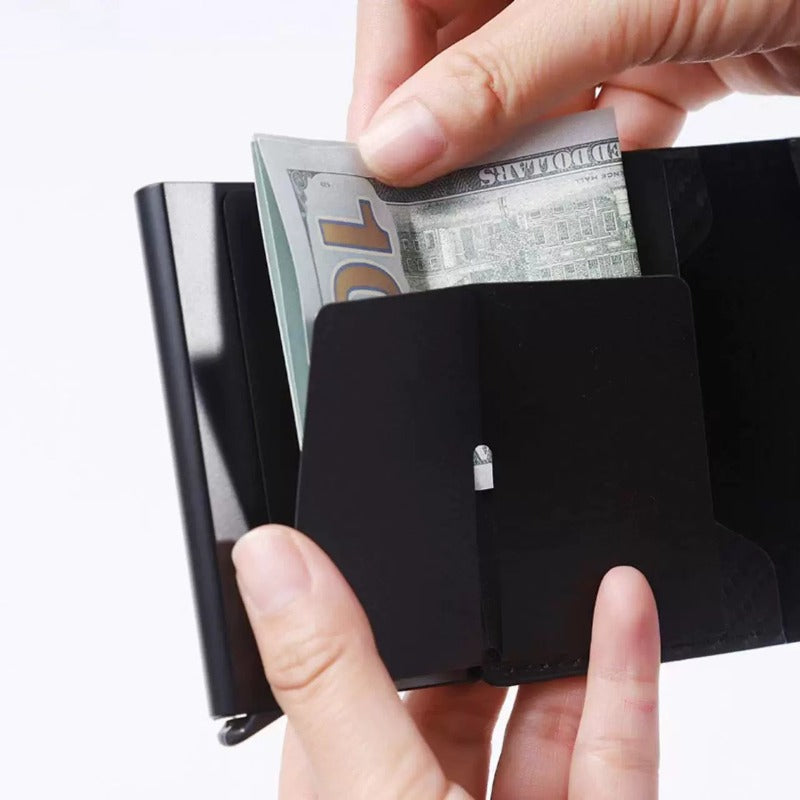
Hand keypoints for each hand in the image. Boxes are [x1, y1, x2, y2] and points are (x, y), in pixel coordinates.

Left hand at [232, 525, 659, 798]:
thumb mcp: (371, 792)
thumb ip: (329, 675)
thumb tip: (272, 559)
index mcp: (351, 795)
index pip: (342, 689)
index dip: (355, 617)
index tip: (367, 545)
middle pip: (457, 697)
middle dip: (482, 627)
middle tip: (490, 549)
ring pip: (542, 714)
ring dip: (561, 637)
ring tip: (568, 562)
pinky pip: (615, 741)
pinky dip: (622, 671)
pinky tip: (621, 605)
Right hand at [348, 0, 799, 184]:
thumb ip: (505, 73)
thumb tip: (399, 142)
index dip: (387, 76)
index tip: (381, 158)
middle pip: (465, 52)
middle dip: (453, 129)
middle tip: (436, 200)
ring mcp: (613, 11)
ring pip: (530, 95)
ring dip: (524, 156)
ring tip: (509, 205)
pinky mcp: (665, 54)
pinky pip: (601, 117)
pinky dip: (595, 159)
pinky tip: (592, 182)